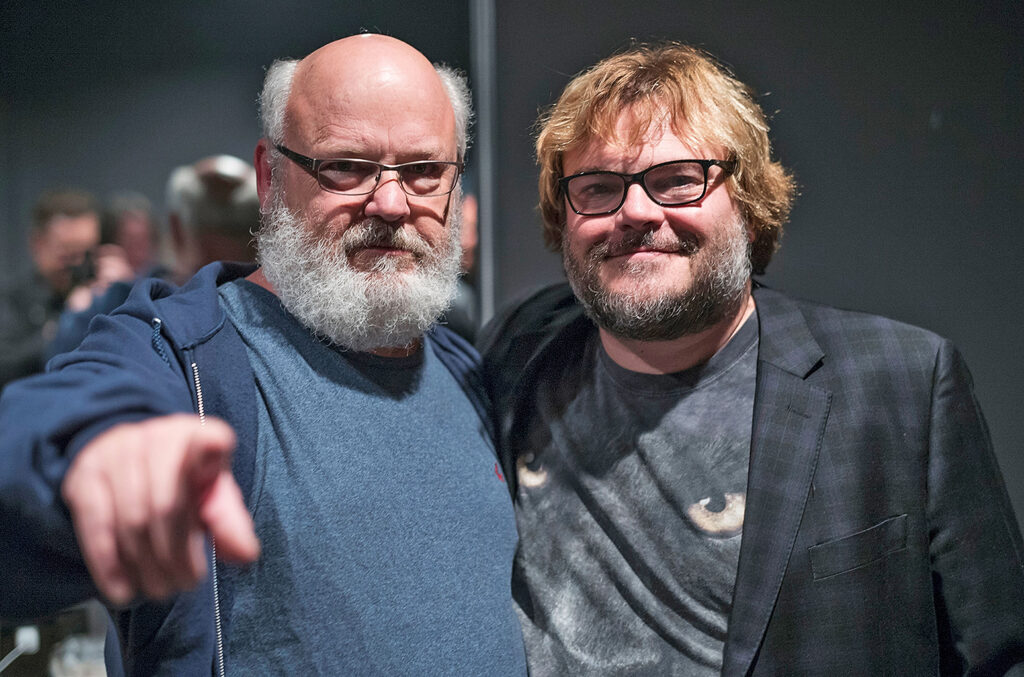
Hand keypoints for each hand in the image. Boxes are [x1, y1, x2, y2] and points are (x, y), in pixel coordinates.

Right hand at [61, 414, 259, 604]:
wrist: (129, 458)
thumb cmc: (182, 480)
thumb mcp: (213, 494)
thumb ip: (230, 523)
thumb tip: (246, 556)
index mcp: (198, 435)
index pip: (211, 444)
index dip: (212, 462)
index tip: (212, 507)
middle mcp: (155, 437)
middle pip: (166, 505)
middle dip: (176, 554)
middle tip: (187, 584)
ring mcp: (115, 453)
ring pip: (130, 519)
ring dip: (147, 565)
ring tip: (162, 589)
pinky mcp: (84, 476)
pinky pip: (95, 526)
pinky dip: (109, 564)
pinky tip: (123, 590)